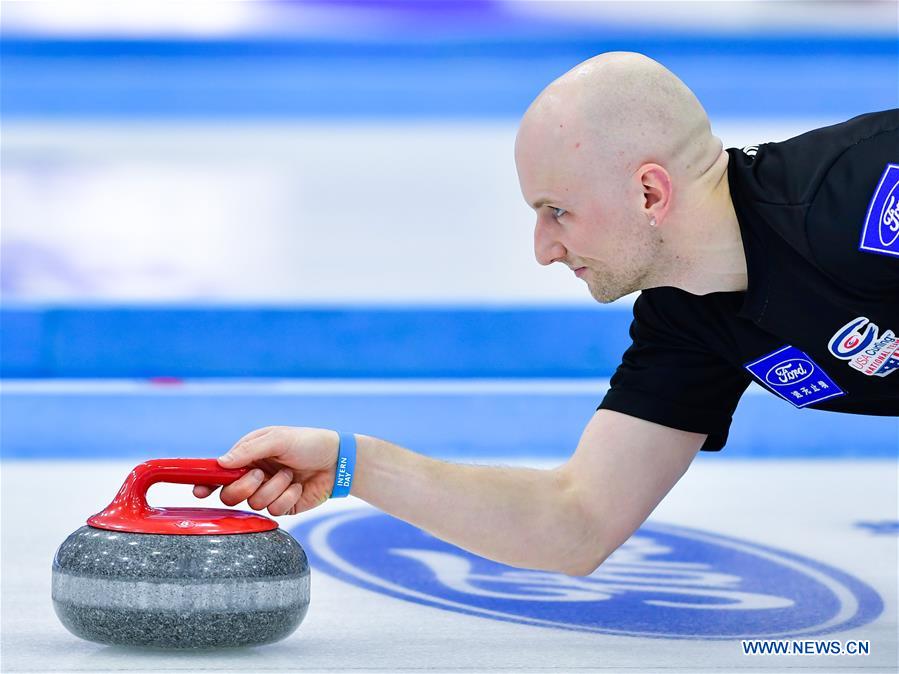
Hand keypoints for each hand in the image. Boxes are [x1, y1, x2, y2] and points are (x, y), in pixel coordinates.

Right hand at [193, 426, 339, 515]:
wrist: (337, 461)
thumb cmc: (308, 442)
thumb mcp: (279, 438)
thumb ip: (249, 450)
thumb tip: (221, 463)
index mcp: (248, 457)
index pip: (220, 472)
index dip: (206, 483)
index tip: (199, 491)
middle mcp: (254, 476)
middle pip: (230, 494)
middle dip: (245, 486)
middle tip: (260, 474)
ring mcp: (268, 493)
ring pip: (254, 503)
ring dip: (274, 488)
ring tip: (290, 474)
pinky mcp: (282, 506)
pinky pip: (274, 510)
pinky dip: (287, 497)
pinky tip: (298, 487)